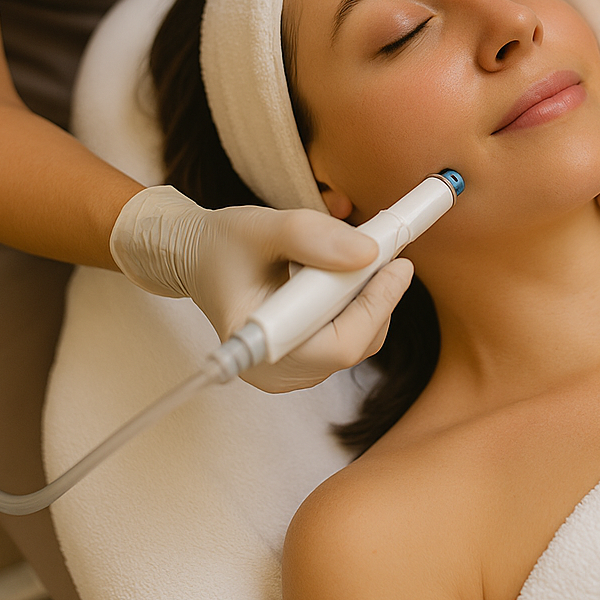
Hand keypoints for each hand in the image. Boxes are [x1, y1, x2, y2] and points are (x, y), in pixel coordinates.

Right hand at [109, 185, 413, 390]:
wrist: (201, 257)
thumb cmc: (224, 245)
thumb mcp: (263, 227)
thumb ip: (313, 236)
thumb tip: (369, 254)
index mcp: (257, 350)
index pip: (338, 345)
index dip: (375, 306)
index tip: (398, 264)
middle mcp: (277, 372)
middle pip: (356, 343)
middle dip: (377, 295)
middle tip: (390, 251)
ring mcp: (293, 370)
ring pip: (359, 338)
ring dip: (371, 296)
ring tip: (364, 255)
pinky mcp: (306, 359)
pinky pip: (351, 333)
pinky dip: (359, 301)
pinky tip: (348, 272)